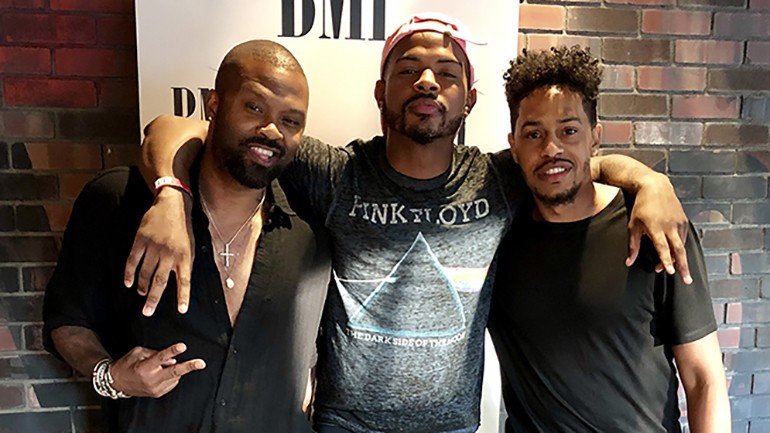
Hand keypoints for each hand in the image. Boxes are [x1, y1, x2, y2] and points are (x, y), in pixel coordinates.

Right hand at [109, 343, 205, 397]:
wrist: (116, 383)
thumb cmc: (126, 365)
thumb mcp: (138, 353)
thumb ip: (155, 353)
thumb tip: (171, 358)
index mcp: (145, 367)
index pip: (161, 357)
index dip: (172, 351)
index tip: (182, 347)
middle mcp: (151, 379)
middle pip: (174, 372)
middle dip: (189, 367)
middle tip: (200, 363)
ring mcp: (155, 388)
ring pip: (174, 377)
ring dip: (176, 370)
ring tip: (165, 366)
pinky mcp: (158, 393)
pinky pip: (172, 383)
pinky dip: (172, 376)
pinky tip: (163, 373)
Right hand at [124, 188, 193, 315]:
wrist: (173, 205)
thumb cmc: (183, 229)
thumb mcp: (191, 247)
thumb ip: (185, 265)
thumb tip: (181, 284)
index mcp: (185, 256)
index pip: (185, 281)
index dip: (183, 296)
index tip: (181, 310)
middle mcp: (169, 254)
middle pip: (160, 281)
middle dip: (153, 299)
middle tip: (147, 312)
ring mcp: (154, 247)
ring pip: (145, 273)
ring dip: (142, 286)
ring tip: (141, 294)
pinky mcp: (141, 240)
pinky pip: (133, 261)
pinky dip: (129, 273)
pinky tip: (128, 283)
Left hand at [626, 173, 691, 283]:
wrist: (654, 187)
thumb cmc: (640, 207)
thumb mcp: (633, 226)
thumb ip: (632, 245)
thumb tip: (629, 262)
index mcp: (655, 227)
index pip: (662, 248)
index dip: (666, 260)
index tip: (670, 272)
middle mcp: (669, 226)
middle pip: (678, 250)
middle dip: (683, 266)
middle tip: (687, 280)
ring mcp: (678, 222)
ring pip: (682, 245)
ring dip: (680, 259)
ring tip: (677, 270)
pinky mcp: (684, 220)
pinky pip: (684, 238)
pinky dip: (681, 247)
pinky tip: (677, 254)